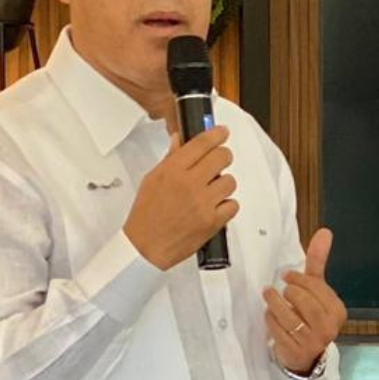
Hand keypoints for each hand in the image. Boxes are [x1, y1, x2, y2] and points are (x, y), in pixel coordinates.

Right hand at [123, 126, 237, 269]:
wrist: (146, 247)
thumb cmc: (146, 215)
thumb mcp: (152, 180)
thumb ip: (170, 159)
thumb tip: (180, 140)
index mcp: (173, 171)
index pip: (201, 143)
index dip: (216, 134)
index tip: (222, 132)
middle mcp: (190, 184)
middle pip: (222, 157)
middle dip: (222, 157)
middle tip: (218, 162)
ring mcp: (203, 203)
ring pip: (230, 181)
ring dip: (222, 184)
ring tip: (210, 192)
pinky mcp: (213, 221)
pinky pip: (233, 204)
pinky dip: (226, 206)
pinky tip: (213, 207)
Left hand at [262, 229, 347, 374]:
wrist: (306, 354)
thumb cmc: (310, 315)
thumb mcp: (316, 289)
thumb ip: (318, 261)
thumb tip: (325, 232)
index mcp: (337, 310)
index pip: (316, 287)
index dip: (298, 279)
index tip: (286, 276)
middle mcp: (329, 327)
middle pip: (304, 301)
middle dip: (289, 292)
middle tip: (280, 289)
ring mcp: (314, 341)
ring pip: (290, 316)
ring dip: (275, 304)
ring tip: (269, 296)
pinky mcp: (297, 352)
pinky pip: (279, 331)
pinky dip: (271, 320)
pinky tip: (270, 315)